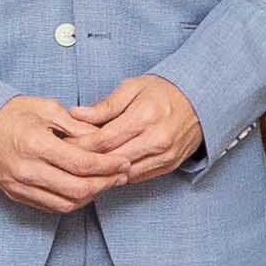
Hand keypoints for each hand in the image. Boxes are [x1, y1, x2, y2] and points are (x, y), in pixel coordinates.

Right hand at [0, 96, 123, 211]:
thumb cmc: (9, 113)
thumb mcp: (45, 108)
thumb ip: (76, 125)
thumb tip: (104, 138)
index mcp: (36, 144)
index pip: (82, 164)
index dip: (109, 166)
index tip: (125, 162)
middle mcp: (27, 170)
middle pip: (79, 189)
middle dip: (106, 183)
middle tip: (122, 174)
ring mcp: (20, 186)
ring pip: (67, 203)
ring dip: (92, 196)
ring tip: (107, 182)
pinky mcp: (16, 194)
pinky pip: (51, 206)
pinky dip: (73, 201)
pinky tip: (85, 190)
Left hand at [69, 74, 204, 186]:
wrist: (200, 100)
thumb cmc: (163, 91)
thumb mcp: (132, 88)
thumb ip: (104, 105)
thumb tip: (75, 115)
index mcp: (144, 116)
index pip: (103, 139)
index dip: (80, 144)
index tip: (64, 143)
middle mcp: (156, 139)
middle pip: (111, 159)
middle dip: (86, 160)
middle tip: (66, 158)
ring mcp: (165, 155)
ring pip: (123, 173)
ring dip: (102, 172)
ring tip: (83, 166)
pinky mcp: (169, 166)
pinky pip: (137, 177)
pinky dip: (119, 175)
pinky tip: (106, 170)